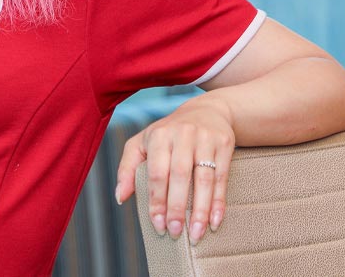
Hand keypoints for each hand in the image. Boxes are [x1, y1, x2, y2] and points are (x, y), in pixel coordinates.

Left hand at [113, 94, 235, 245]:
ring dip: (200, 210)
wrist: (207, 111)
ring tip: (196, 234)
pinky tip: (214, 221)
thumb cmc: (168, 133)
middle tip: (175, 232)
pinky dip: (219, 201)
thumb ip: (128, 168)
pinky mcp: (224, 143)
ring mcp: (205, 138)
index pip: (156, 173)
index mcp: (158, 135)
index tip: (158, 224)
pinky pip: (222, 177)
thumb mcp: (143, 143)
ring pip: (204, 179)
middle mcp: (182, 134)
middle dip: (177, 207)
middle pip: (180, 176)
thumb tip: (120, 197)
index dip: (157, 201)